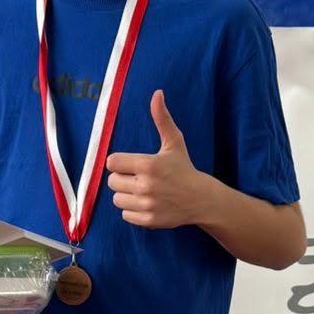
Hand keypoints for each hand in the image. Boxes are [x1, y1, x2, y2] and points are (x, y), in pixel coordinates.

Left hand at [105, 90, 209, 229]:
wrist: (201, 199)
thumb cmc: (184, 168)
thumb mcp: (174, 142)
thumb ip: (162, 118)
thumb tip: (157, 93)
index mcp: (148, 164)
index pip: (112, 163)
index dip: (119, 162)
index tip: (129, 164)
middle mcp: (145, 185)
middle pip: (112, 181)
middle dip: (122, 178)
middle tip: (137, 177)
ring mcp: (146, 205)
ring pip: (117, 199)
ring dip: (126, 195)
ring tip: (141, 191)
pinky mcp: (148, 220)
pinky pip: (125, 215)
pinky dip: (132, 210)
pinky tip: (145, 203)